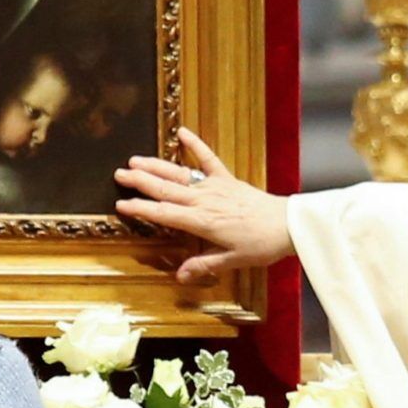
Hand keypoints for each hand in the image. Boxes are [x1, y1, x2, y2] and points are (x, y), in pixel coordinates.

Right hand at [114, 128, 292, 285]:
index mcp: (201, 222)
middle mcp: (204, 201)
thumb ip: (204, 264)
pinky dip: (196, 144)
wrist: (289, 225)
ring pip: (179, 174)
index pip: (164, 214)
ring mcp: (215, 187)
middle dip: (140, 182)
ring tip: (135, 158)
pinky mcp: (228, 179)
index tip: (121, 204)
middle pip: (165, 189)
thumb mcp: (232, 260)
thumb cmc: (261, 245)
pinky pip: (209, 159)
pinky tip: (182, 132)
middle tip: (118, 173)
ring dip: (157, 166)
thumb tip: (179, 275)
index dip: (141, 209)